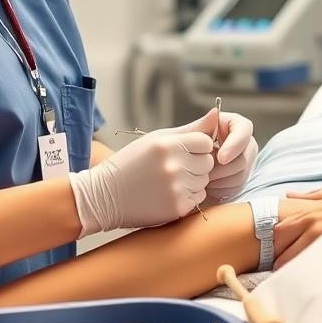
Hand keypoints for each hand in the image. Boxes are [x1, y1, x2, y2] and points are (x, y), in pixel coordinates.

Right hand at [68, 124, 214, 236]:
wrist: (105, 196)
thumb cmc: (131, 163)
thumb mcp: (156, 139)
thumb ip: (189, 128)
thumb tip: (216, 114)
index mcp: (167, 145)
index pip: (206, 142)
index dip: (197, 147)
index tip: (183, 152)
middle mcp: (173, 166)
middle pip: (208, 163)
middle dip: (196, 165)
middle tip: (174, 168)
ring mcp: (176, 188)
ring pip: (204, 181)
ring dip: (193, 181)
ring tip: (168, 181)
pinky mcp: (177, 208)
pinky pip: (198, 198)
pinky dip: (188, 197)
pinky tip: (168, 194)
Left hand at [171, 107, 258, 203]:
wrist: (171, 174)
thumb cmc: (173, 152)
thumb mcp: (183, 137)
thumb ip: (201, 126)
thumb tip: (215, 112)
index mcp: (228, 125)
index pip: (244, 128)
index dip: (236, 143)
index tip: (221, 158)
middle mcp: (238, 142)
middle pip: (247, 153)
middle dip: (227, 167)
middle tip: (208, 175)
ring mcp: (240, 160)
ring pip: (244, 172)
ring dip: (223, 179)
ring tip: (204, 181)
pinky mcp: (237, 178)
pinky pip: (238, 186)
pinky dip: (223, 189)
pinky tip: (208, 188)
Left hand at [273, 189, 321, 269]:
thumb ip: (308, 197)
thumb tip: (288, 195)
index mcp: (308, 213)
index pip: (278, 233)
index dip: (275, 244)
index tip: (277, 252)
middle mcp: (311, 225)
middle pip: (281, 249)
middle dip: (279, 259)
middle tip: (283, 269)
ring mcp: (321, 240)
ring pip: (293, 261)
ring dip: (291, 269)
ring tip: (296, 276)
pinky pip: (310, 267)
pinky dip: (307, 273)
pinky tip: (311, 277)